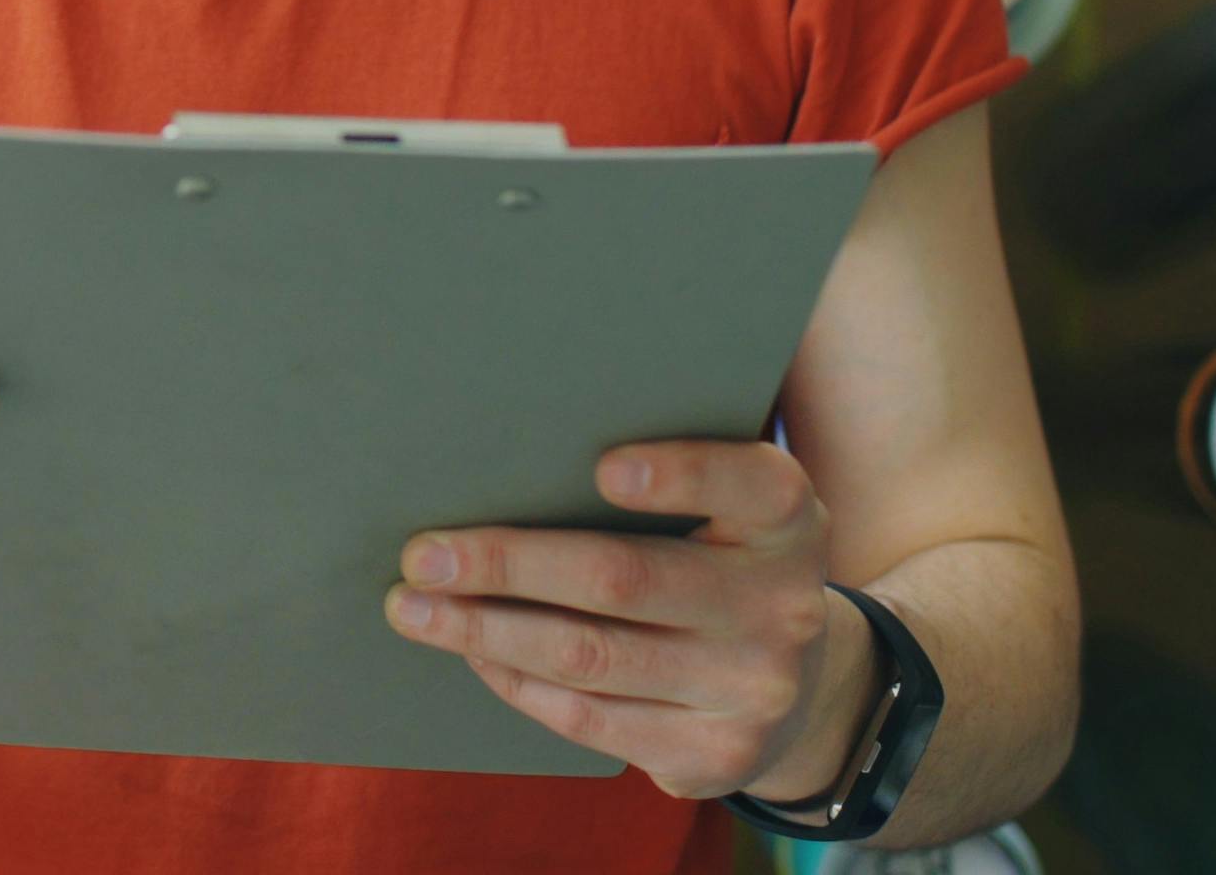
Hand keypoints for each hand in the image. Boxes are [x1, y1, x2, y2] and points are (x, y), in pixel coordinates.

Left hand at [384, 440, 871, 802]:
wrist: (800, 691)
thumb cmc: (723, 565)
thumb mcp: (728, 513)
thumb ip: (663, 480)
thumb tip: (509, 461)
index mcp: (788, 521)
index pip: (749, 484)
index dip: (681, 475)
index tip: (602, 467)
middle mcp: (781, 606)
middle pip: (624, 578)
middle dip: (507, 564)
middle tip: (423, 554)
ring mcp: (752, 691)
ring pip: (589, 656)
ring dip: (485, 631)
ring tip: (415, 608)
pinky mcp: (713, 755)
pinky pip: (589, 718)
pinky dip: (516, 681)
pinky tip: (473, 652)